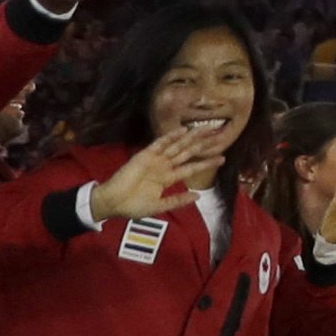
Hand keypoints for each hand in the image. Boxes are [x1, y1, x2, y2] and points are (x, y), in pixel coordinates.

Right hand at [92, 118, 231, 219]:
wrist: (112, 203)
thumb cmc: (132, 206)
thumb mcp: (158, 206)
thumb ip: (177, 201)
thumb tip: (198, 197)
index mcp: (168, 178)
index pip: (191, 168)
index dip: (206, 162)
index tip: (222, 158)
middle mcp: (164, 166)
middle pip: (188, 152)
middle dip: (203, 143)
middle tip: (219, 134)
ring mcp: (155, 159)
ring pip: (177, 145)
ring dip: (191, 136)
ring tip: (206, 128)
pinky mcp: (144, 155)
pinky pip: (159, 144)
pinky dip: (170, 137)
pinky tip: (182, 130)